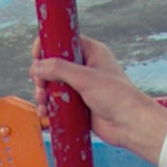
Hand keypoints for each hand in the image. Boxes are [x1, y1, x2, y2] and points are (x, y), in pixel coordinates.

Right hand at [31, 35, 166, 166]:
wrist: (130, 125)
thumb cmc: (117, 97)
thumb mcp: (85, 78)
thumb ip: (59, 69)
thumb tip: (36, 66)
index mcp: (91, 52)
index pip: (63, 41)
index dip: (47, 47)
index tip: (36, 56)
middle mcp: (85, 67)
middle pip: (53, 64)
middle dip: (42, 76)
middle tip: (40, 86)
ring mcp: (81, 86)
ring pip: (53, 84)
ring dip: (43, 93)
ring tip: (43, 102)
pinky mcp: (78, 104)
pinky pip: (58, 101)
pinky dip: (49, 106)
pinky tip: (45, 112)